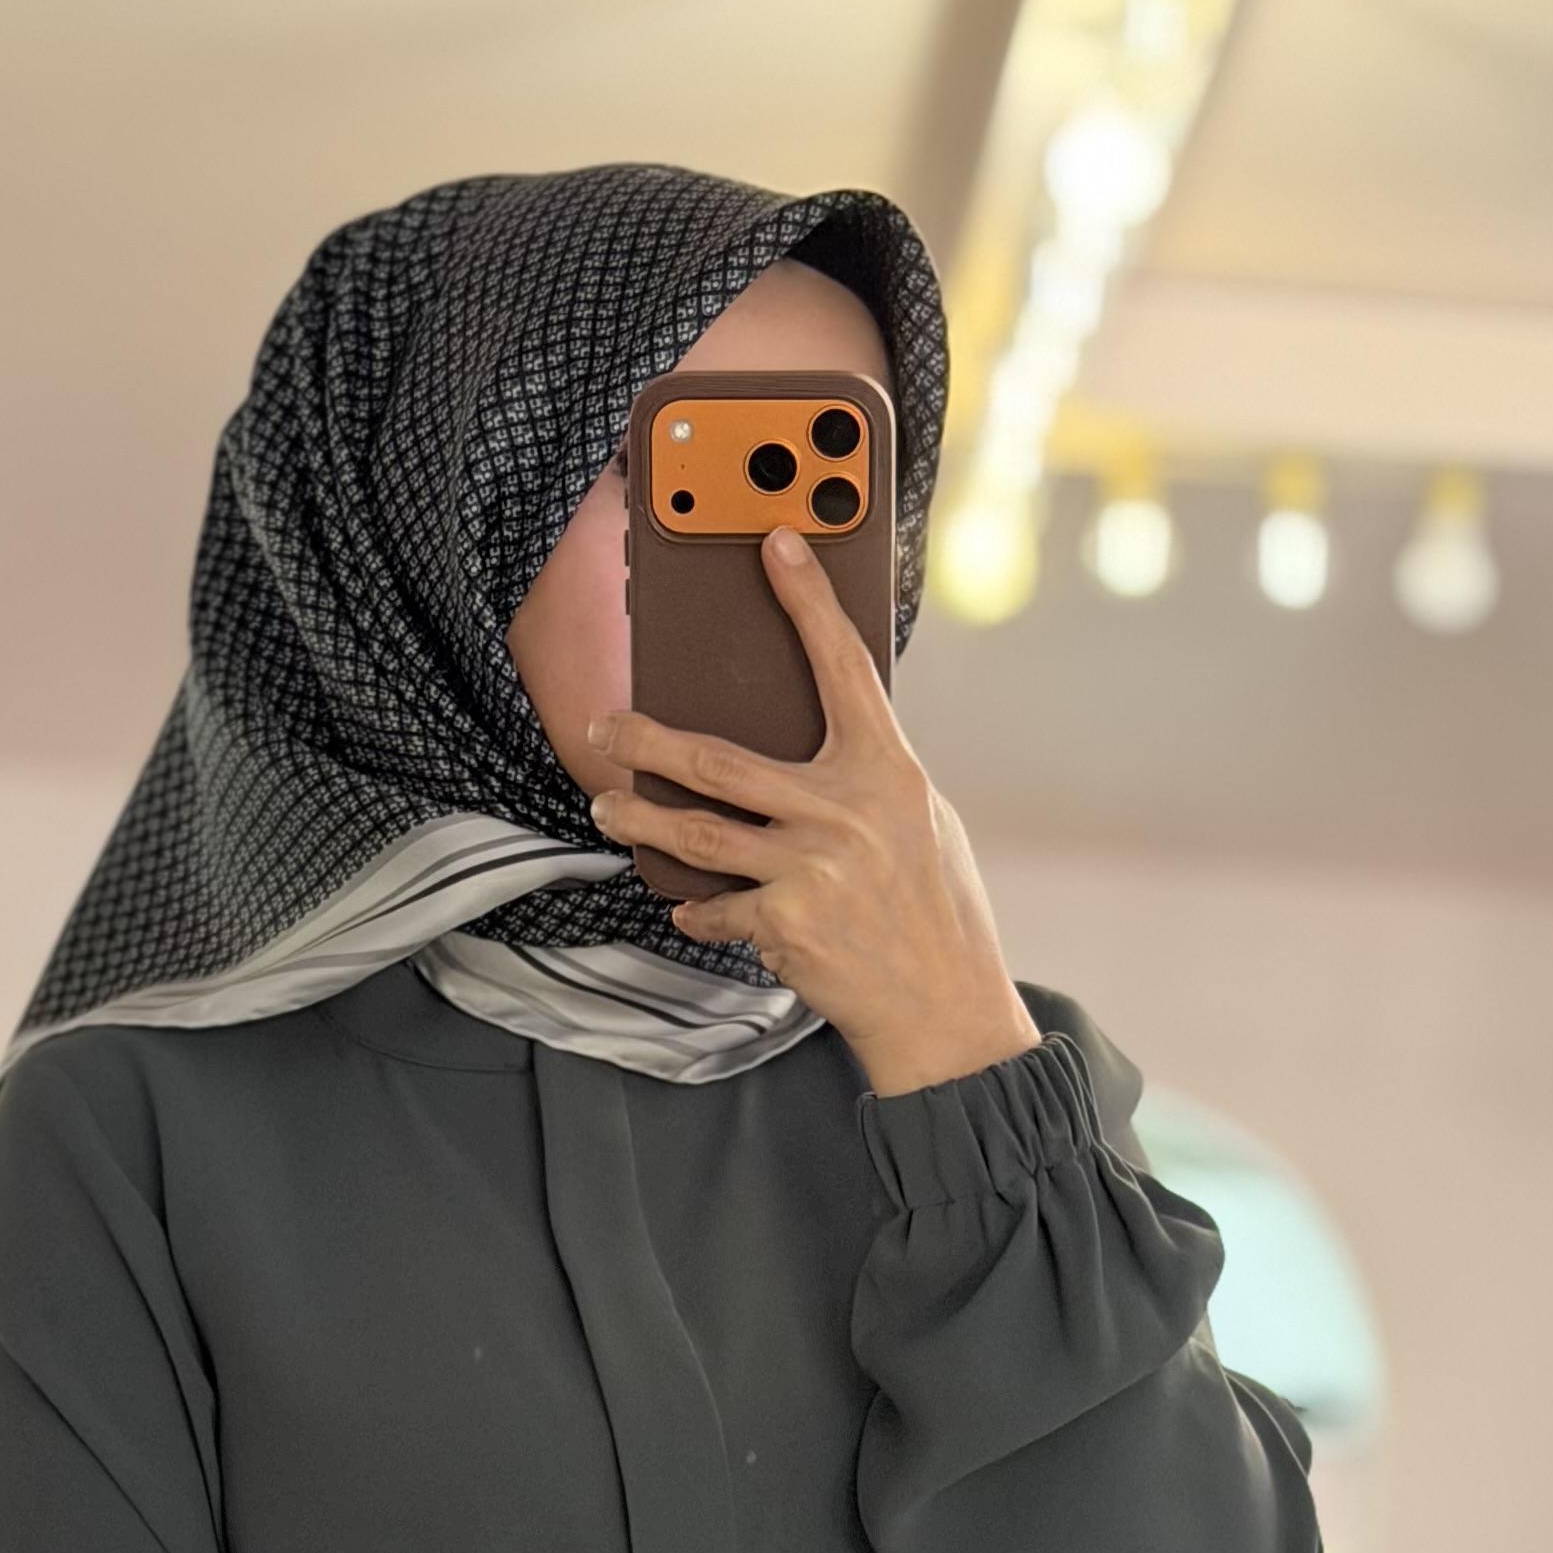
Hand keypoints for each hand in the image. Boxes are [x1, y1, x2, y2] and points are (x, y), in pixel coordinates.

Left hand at [584, 528, 1041, 1097]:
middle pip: (719, 760)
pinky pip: (717, 908)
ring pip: (696, 834)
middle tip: (605, 726)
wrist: (947, 1010)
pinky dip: (700, 911)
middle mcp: (845, 811)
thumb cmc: (937, 912)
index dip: (809, 600)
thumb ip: (865, 782)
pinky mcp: (785, 924)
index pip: (842, 666)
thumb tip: (805, 751)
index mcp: (886, 770)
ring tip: (606, 805)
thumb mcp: (920, 824)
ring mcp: (812, 869)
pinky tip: (690, 910)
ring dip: (641, 818)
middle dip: (647, 741)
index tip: (778, 542)